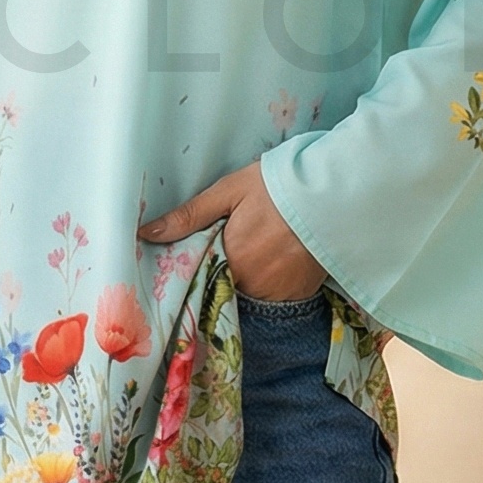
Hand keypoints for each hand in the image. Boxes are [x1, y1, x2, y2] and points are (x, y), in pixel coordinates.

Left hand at [138, 159, 325, 303]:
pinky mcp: (300, 294)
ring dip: (247, 278)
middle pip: (224, 286)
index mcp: (229, 258)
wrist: (337, 193)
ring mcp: (278, 293)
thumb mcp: (230, 191)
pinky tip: (276, 259)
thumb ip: (189, 216)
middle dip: (223, 270)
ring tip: (257, 250)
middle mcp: (251, 283)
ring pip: (249, 293)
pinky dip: (271, 282)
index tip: (196, 256)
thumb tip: (146, 233)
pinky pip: (275, 297)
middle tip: (235, 245)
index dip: (197, 265)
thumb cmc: (280, 186)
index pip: (199, 275)